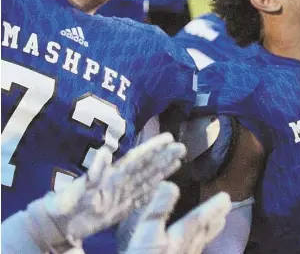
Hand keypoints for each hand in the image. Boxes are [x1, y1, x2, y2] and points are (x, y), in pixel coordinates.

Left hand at [44, 133, 185, 242]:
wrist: (56, 224)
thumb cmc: (62, 207)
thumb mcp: (74, 190)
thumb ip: (91, 173)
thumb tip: (105, 153)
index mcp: (111, 177)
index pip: (137, 159)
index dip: (153, 147)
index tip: (169, 137)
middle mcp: (119, 183)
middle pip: (146, 166)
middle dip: (164, 156)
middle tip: (182, 146)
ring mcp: (121, 195)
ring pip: (147, 179)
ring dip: (163, 170)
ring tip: (179, 160)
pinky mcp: (120, 209)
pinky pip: (141, 197)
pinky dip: (154, 190)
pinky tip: (165, 185)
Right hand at [125, 182, 231, 253]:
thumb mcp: (147, 233)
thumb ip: (158, 209)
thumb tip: (170, 184)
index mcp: (178, 237)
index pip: (198, 219)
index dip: (211, 207)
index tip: (226, 197)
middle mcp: (185, 249)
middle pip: (202, 232)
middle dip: (214, 217)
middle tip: (227, 207)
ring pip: (199, 244)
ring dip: (209, 231)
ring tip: (220, 222)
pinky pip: (193, 253)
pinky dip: (198, 247)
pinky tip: (197, 247)